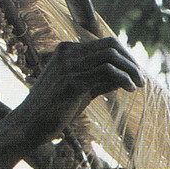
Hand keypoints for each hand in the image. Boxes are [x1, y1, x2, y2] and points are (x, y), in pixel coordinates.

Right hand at [10, 38, 143, 146]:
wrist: (28, 125)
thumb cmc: (53, 110)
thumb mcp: (80, 91)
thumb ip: (99, 81)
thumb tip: (123, 79)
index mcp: (67, 50)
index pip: (105, 43)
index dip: (125, 56)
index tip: (135, 72)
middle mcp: (67, 53)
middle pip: (111, 46)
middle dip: (131, 61)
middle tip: (141, 79)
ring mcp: (69, 66)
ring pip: (111, 57)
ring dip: (130, 71)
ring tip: (138, 86)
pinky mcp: (72, 81)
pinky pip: (106, 72)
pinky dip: (123, 79)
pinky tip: (130, 89)